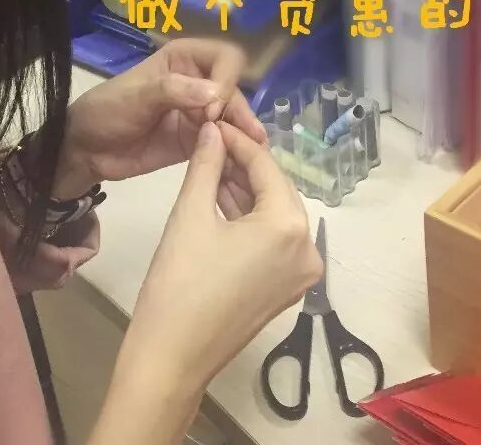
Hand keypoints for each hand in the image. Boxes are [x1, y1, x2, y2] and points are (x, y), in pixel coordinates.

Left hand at [54, 40, 266, 198]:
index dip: (226, 78)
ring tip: (254, 153)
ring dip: (243, 134)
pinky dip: (234, 152)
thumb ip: (173, 91)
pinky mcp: (197, 142)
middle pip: (234, 91)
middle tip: (243, 138)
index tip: (214, 106)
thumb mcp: (135, 96)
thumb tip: (215, 93)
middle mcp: (197, 83)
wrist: (85, 150)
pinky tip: (244, 164)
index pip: (224, 58)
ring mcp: (199, 114)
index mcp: (183, 60)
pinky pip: (222, 144)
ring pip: (233, 119)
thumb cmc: (105, 111)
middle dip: (239, 112)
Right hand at [115, 121, 321, 396]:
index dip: (237, 141)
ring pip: (274, 216)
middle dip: (243, 166)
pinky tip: (219, 202)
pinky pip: (273, 242)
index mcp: (289, 225)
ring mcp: (300, 273)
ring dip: (245, 192)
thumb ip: (206, 165)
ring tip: (209, 169)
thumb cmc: (179, 283)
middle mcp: (307, 248)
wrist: (173, 357)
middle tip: (209, 144)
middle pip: (275, 190)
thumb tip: (213, 129)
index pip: (266, 167)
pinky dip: (249, 222)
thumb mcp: (190, 215)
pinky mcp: (286, 289)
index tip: (212, 122)